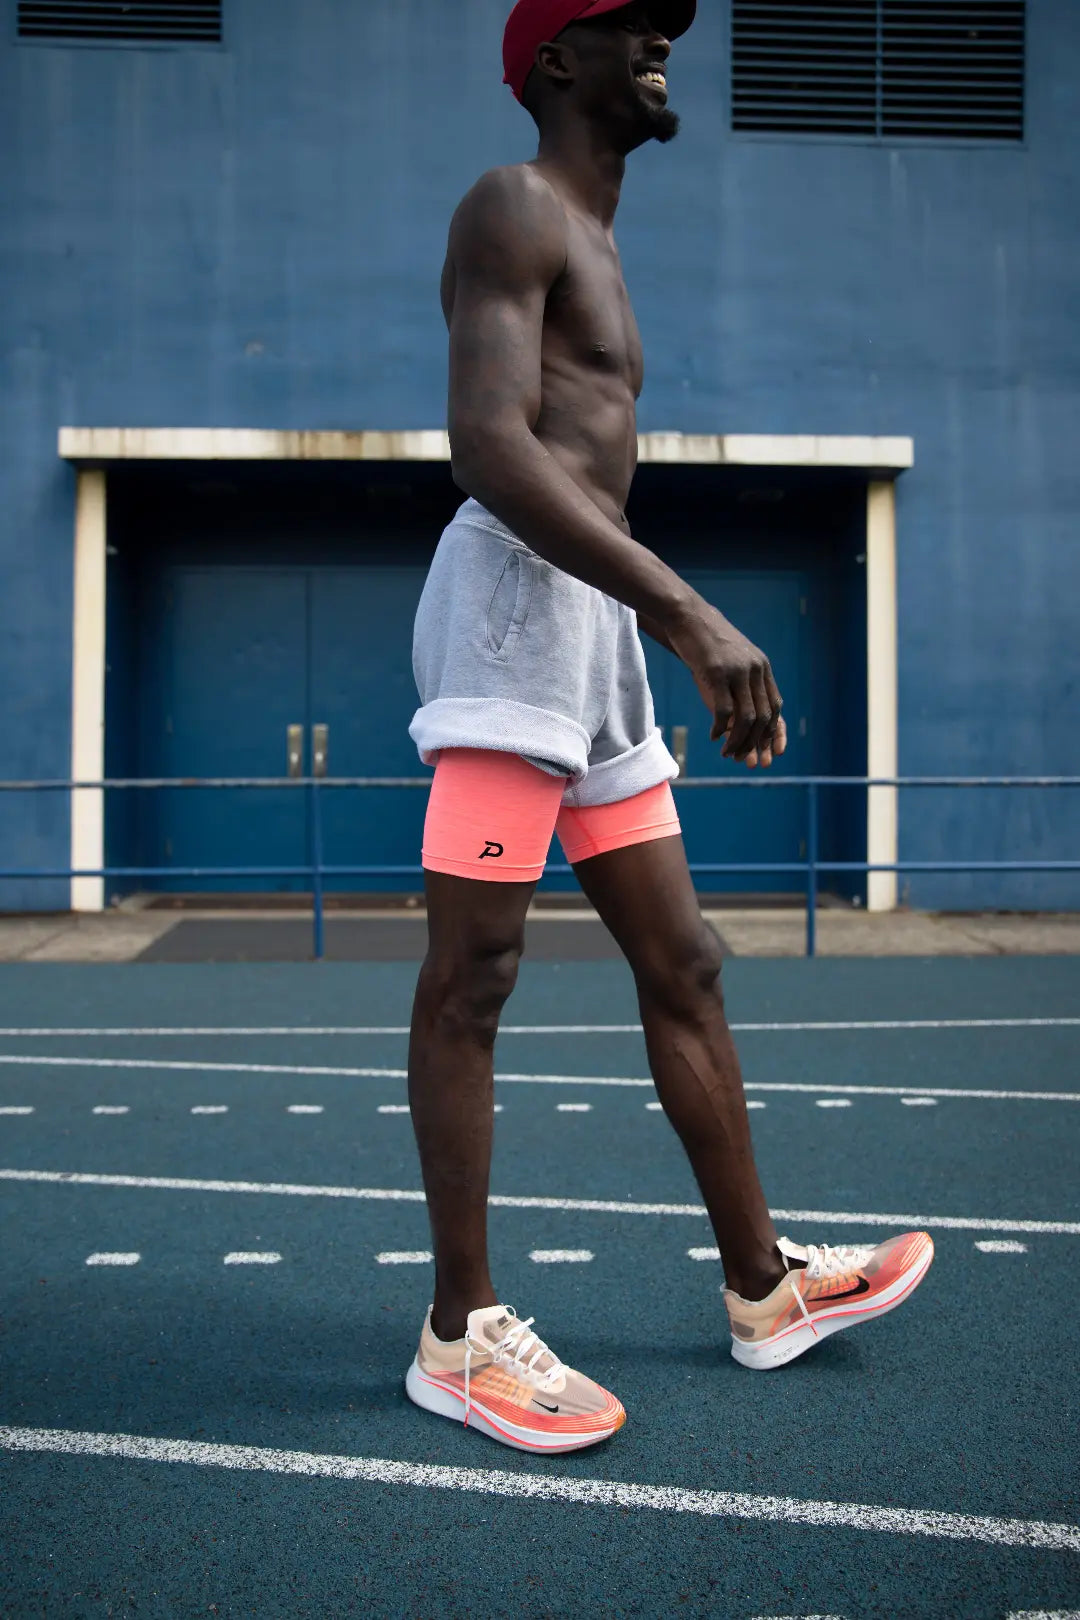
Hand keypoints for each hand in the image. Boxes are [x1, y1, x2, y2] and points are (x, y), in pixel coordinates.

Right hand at [668, 603, 784, 767]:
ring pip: (746, 718)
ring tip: (728, 753)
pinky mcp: (717, 673)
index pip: (775, 706)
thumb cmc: (706, 641)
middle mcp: (754, 669)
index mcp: (762, 667)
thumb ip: (741, 683)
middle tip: (744, 759)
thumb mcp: (732, 660)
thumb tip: (740, 716)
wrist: (686, 615)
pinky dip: (720, 729)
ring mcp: (737, 671)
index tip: (769, 752)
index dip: (773, 733)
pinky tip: (714, 736)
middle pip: (763, 716)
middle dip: (756, 743)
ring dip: (738, 741)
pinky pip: (724, 711)